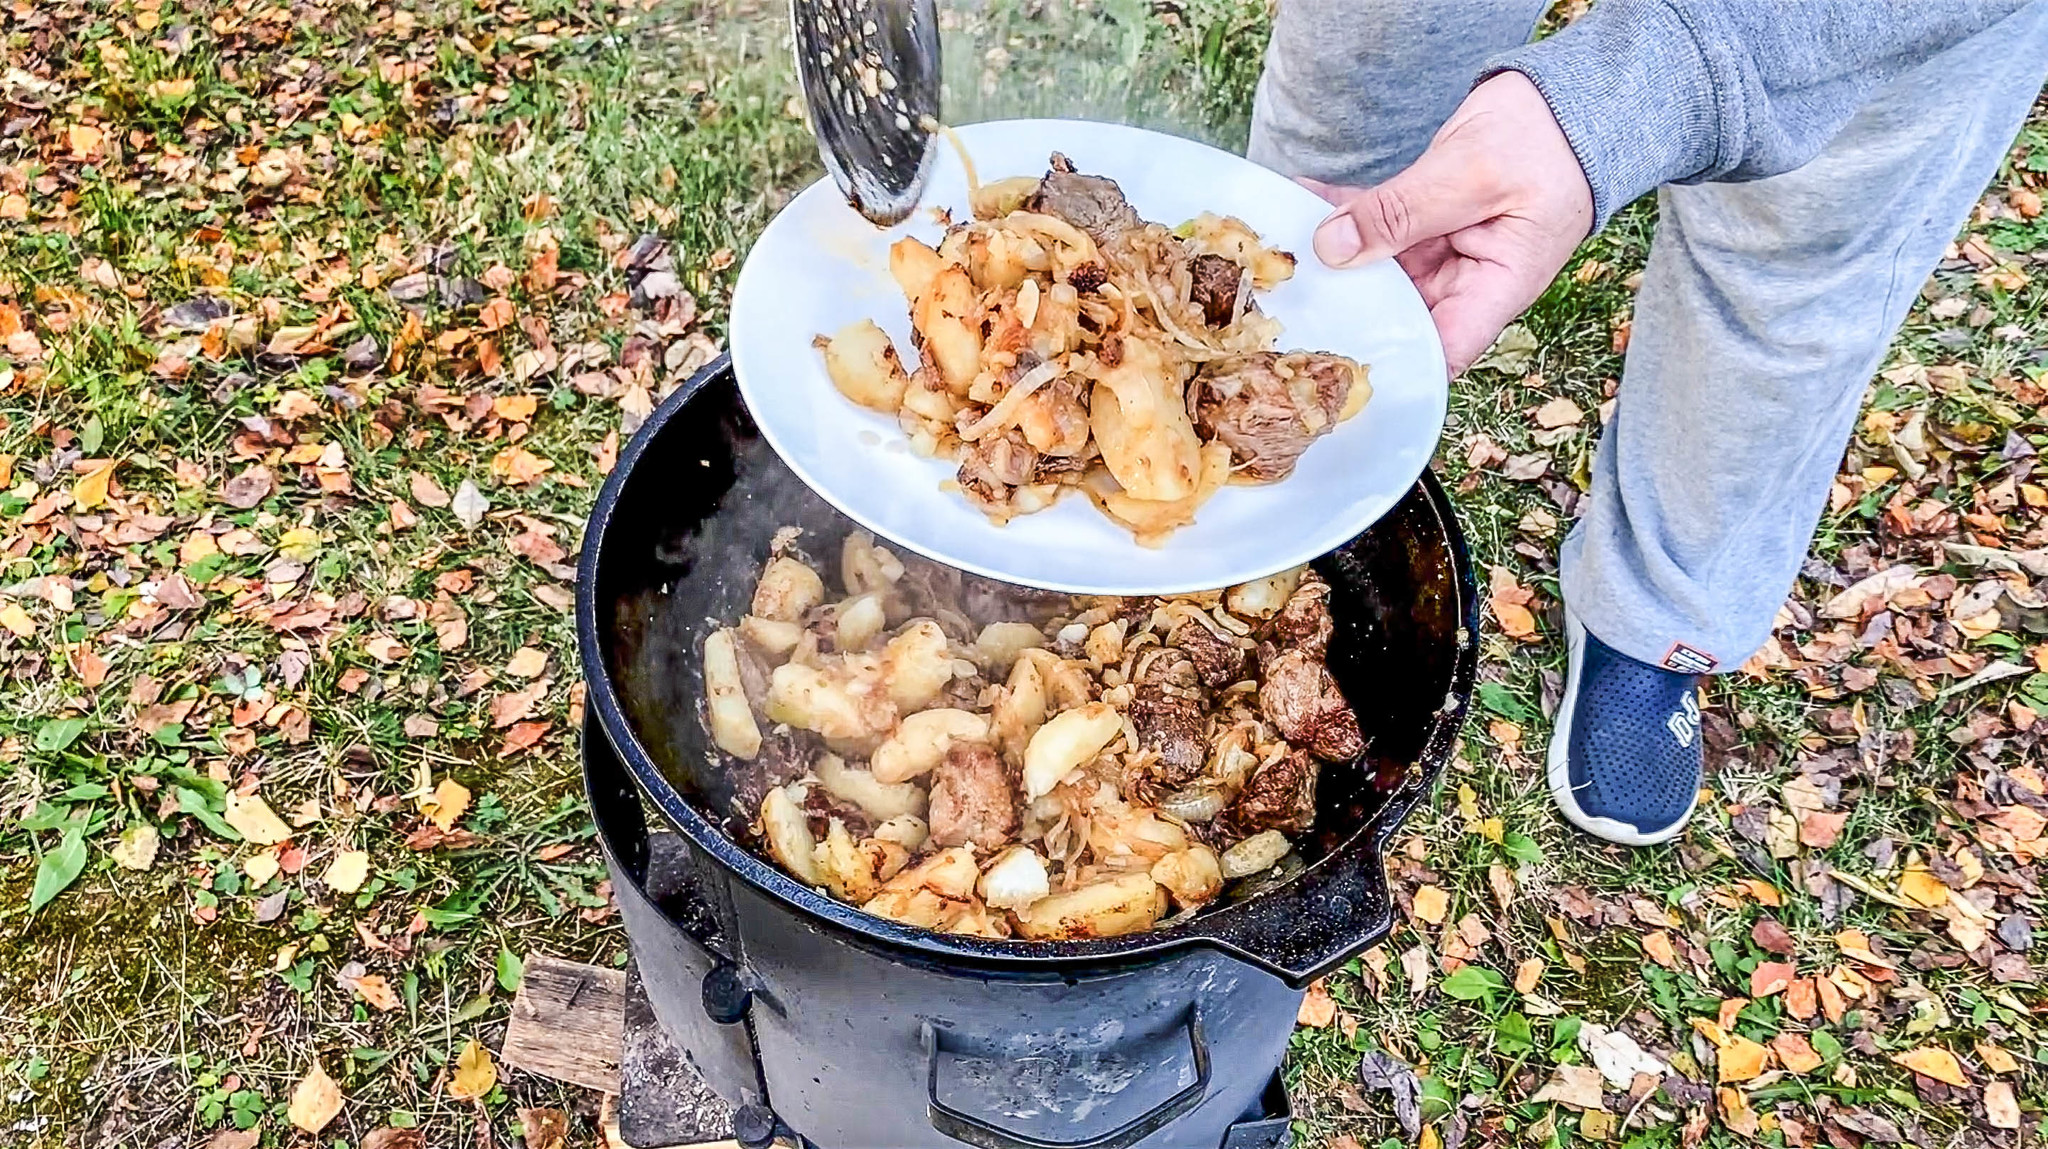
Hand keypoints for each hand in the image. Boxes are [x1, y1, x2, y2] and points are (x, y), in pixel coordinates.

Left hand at [1303, 71, 1593, 375]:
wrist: (1563, 100)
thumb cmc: (1547, 140)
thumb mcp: (1470, 174)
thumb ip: (1401, 212)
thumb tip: (1334, 247)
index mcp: (1495, 290)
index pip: (1440, 351)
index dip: (1391, 363)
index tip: (1334, 359)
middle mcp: (1466, 282)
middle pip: (1397, 313)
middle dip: (1344, 306)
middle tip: (1286, 296)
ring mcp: (1443, 254)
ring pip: (1377, 268)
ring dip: (1333, 255)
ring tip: (1281, 241)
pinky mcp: (1424, 223)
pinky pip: (1377, 227)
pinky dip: (1342, 214)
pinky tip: (1303, 199)